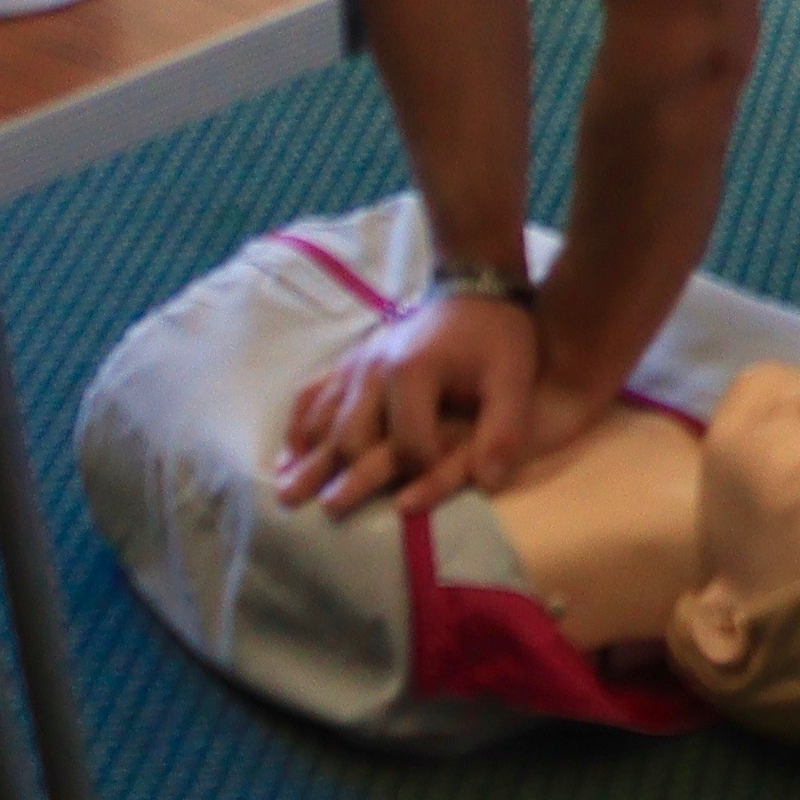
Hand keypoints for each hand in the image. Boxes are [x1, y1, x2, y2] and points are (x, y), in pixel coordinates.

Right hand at [276, 292, 596, 519]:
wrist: (475, 286)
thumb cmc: (496, 336)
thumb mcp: (513, 379)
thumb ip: (504, 431)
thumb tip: (489, 483)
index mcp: (414, 373)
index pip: (408, 443)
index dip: (421, 472)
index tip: (428, 492)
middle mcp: (374, 369)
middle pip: (351, 436)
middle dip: (340, 477)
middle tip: (327, 513)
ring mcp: (356, 363)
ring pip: (321, 418)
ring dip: (307, 458)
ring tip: (286, 494)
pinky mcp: (349, 360)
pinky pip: (311, 395)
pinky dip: (298, 426)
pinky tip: (288, 454)